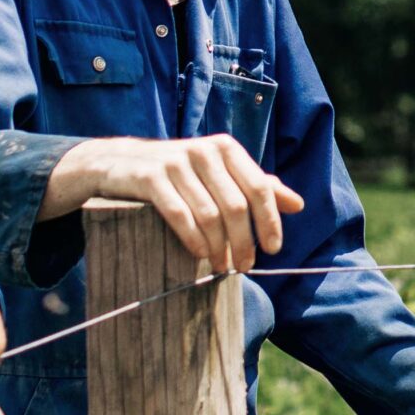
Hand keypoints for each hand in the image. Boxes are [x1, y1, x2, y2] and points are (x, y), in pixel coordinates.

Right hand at [80, 136, 304, 273]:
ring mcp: (174, 162)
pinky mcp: (149, 177)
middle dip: (244, 242)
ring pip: (209, 214)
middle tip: (245, 267)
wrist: (117, 162)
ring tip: (222, 267)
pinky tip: (201, 255)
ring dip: (220, 247)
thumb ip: (255, 185)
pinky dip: (193, 239)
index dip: (269, 220)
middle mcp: (202, 151)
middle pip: (235, 205)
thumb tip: (297, 205)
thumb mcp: (218, 173)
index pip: (258, 187)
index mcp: (225, 148)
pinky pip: (179, 214)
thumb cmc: (177, 172)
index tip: (273, 249)